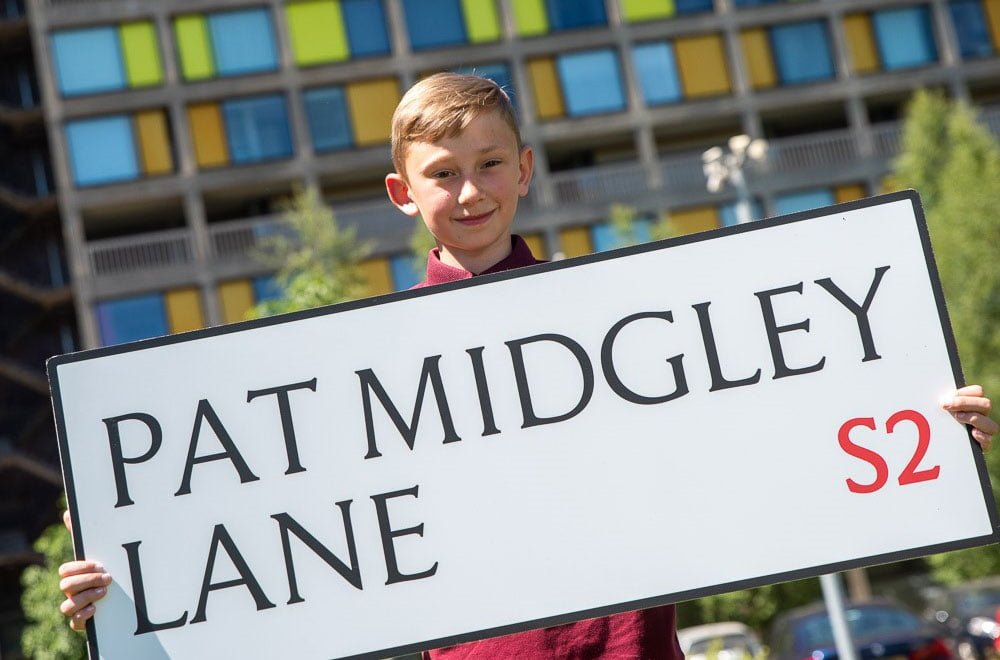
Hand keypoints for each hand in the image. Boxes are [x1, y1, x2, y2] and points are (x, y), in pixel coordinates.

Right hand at [59, 510, 110, 630]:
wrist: (121, 597)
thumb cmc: (105, 571)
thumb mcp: (99, 552)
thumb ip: (84, 534)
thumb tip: (67, 512)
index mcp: (75, 574)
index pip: (65, 570)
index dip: (80, 567)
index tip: (100, 564)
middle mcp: (72, 591)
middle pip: (66, 586)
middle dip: (87, 580)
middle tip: (108, 577)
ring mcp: (76, 606)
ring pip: (66, 606)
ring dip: (85, 598)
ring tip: (104, 592)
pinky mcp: (83, 621)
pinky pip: (74, 623)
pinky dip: (83, 616)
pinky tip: (96, 608)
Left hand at [943, 385, 995, 451]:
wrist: (937, 444)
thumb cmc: (937, 423)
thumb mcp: (938, 410)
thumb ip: (942, 402)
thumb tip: (935, 394)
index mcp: (972, 403)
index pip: (977, 391)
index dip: (964, 393)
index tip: (946, 398)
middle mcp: (981, 415)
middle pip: (985, 404)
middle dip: (965, 403)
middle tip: (946, 406)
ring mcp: (984, 430)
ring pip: (991, 422)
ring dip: (974, 418)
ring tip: (958, 418)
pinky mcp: (982, 445)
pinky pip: (988, 440)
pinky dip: (981, 436)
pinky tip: (972, 433)